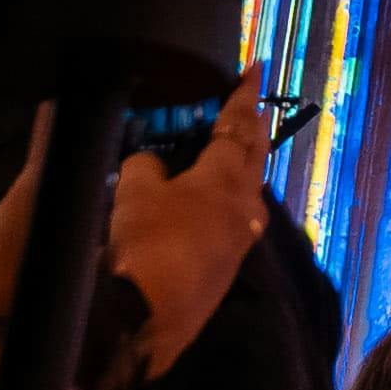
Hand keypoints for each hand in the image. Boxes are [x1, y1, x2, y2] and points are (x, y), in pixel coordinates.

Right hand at [108, 105, 276, 372]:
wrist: (149, 322)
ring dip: (243, 163)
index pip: (238, 125)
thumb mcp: (134, 193)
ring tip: (234, 147)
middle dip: (251, 127)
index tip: (255, 68)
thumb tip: (153, 162)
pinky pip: (235, 217)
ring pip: (248, 188)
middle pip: (254, 156)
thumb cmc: (146, 246)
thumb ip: (146, 166)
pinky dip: (229, 196)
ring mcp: (240, 240)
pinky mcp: (226, 267)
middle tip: (249, 104)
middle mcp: (244, 206)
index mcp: (226, 179)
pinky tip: (217, 201)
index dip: (244, 94)